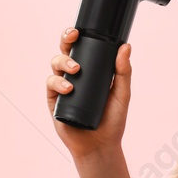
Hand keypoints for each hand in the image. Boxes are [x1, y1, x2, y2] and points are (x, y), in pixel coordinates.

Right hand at [46, 27, 131, 158]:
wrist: (101, 146)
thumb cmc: (112, 120)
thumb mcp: (122, 94)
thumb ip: (124, 71)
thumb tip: (126, 47)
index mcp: (89, 70)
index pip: (80, 48)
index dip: (75, 36)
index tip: (78, 31)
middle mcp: (73, 76)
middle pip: (64, 51)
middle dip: (65, 40)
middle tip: (73, 38)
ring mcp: (62, 88)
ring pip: (55, 65)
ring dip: (63, 62)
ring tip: (75, 70)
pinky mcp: (54, 102)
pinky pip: (51, 85)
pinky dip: (58, 83)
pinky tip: (68, 88)